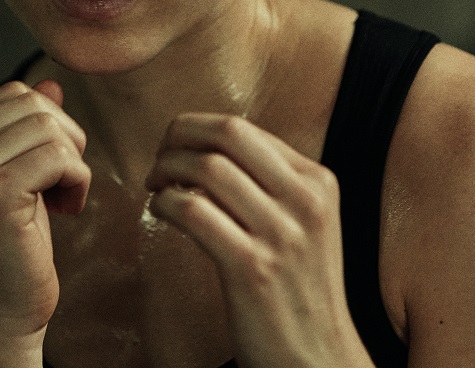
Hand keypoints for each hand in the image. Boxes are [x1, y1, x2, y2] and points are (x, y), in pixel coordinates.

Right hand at [0, 80, 90, 364]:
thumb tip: (51, 82)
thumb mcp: (17, 175)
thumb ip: (26, 129)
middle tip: (61, 183)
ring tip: (60, 199)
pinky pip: (61, 156)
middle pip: (34, 105)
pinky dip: (78, 181)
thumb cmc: (12, 244)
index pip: (15, 94)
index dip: (49, 125)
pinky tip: (65, 210)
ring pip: (50, 127)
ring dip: (73, 163)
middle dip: (64, 139)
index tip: (46, 171)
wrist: (1, 312)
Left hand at [145, 114, 373, 367]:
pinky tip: (161, 212)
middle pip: (228, 133)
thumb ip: (274, 185)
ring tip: (156, 186)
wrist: (319, 358)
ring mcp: (281, 235)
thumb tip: (214, 150)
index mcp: (319, 183)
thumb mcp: (308, 225)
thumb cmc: (300, 292)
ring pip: (207, 168)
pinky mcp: (252, 268)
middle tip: (159, 157)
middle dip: (179, 135)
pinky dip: (165, 203)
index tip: (177, 147)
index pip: (247, 129)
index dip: (198, 129)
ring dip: (166, 169)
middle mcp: (305, 201)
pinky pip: (193, 211)